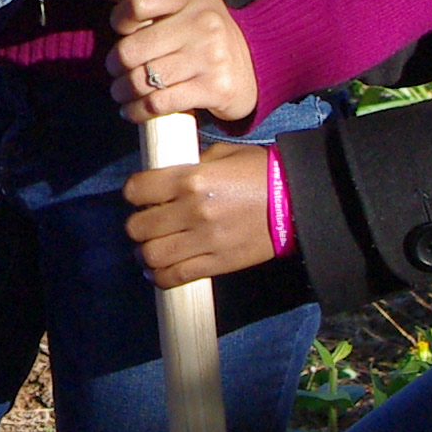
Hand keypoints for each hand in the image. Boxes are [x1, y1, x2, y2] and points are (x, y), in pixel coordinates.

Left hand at [109, 0, 257, 125]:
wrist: (250, 66)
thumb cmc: (199, 32)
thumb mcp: (176, 3)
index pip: (137, 4)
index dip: (120, 21)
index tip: (122, 31)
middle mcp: (203, 21)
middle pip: (132, 49)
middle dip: (115, 65)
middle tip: (115, 70)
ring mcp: (211, 55)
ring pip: (143, 80)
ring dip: (123, 91)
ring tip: (121, 92)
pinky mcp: (215, 87)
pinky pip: (159, 103)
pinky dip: (138, 111)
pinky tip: (133, 110)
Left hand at [125, 142, 278, 286]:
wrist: (297, 201)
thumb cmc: (260, 172)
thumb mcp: (222, 155)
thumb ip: (190, 166)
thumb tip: (166, 180)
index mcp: (190, 178)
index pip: (136, 190)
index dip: (134, 193)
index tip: (141, 196)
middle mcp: (191, 210)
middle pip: (138, 227)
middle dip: (137, 225)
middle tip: (147, 223)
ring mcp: (203, 240)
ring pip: (151, 255)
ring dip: (146, 253)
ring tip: (152, 248)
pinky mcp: (217, 263)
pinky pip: (175, 276)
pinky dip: (160, 276)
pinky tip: (160, 270)